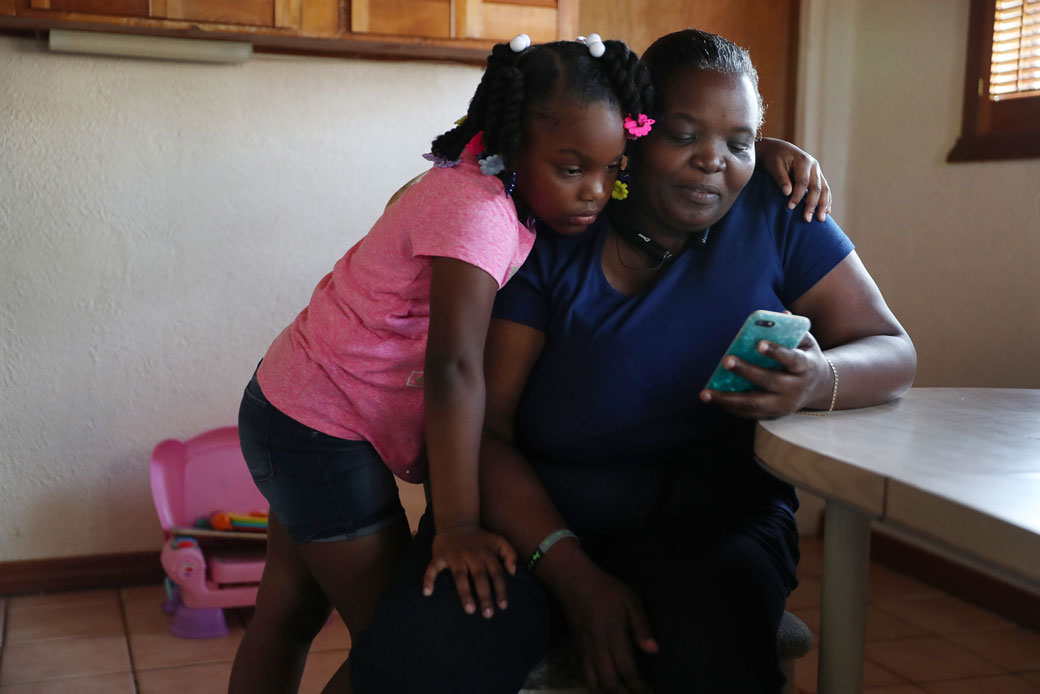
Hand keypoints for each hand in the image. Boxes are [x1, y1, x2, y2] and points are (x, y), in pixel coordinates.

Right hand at [423, 524, 516, 617]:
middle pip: (479, 577)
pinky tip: (427, 592)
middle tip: (488, 614)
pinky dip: (429, 579)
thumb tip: (513, 572)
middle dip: (484, 596)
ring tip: (469, 609)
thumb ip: (510, 553)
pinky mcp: (440, 556)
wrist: (457, 522)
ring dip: (465, 593)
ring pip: (460, 576)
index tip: (502, 606)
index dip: (500, 589)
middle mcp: (472, 555)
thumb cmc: (480, 538)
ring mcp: (455, 556)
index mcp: (487, 553)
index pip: (496, 573)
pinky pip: (433, 568)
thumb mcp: (498, 541)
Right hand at [557, 563, 658, 693]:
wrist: (574, 582)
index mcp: (613, 635)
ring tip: (623, 691)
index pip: (626, 669)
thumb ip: (642, 627)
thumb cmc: (607, 590)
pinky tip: (606, 684)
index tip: (649, 691)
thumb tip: (654, 650)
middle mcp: (597, 647)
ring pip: (593, 683)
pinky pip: (584, 675)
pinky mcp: (577, 650)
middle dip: (624, 693)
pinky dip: (596, 685)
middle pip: (609, 683)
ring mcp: (585, 650)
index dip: (638, 685)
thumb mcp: (631, 601)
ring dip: (608, 692)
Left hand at [699, 332, 832, 418]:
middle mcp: (795, 388)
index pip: (791, 359)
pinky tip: (713, 398)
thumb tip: (780, 315)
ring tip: (705, 393)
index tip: (758, 344)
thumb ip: (792, 329)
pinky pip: (748, 413)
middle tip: (725, 360)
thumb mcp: (805, 342)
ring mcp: (783, 404)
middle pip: (769, 381)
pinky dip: (729, 407)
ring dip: (727, 399)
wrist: (819, 388)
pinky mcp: (773, 414)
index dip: (776, 352)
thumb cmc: (804, 357)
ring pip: (754, 404)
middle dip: (746, 371)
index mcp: (805, 366)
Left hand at [756, 137, 831, 221]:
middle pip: (816, 187)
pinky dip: (826, 200)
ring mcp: (817, 171)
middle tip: (807, 219)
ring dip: (823, 205)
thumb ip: (781, 178)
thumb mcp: (774, 165)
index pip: (802, 181)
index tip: (790, 207)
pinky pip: (825, 189)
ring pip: (824, 189)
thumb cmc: (774, 157)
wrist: (779, 149)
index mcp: (803, 161)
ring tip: (821, 219)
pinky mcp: (817, 176)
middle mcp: (814, 166)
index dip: (797, 195)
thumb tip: (787, 193)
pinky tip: (826, 211)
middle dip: (812, 204)